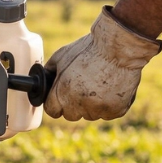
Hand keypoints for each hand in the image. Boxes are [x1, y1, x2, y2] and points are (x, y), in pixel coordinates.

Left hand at [45, 7, 161, 121]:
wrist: (119, 47)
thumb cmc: (88, 49)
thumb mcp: (60, 57)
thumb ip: (49, 74)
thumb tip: (42, 82)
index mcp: (62, 93)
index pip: (52, 111)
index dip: (56, 103)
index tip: (61, 97)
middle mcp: (79, 105)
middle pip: (71, 115)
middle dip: (73, 104)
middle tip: (82, 87)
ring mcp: (99, 109)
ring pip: (90, 115)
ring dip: (92, 105)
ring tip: (99, 84)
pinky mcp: (116, 110)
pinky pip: (108, 113)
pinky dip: (109, 104)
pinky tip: (111, 88)